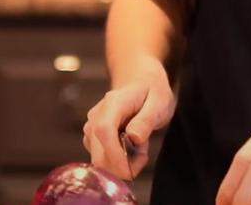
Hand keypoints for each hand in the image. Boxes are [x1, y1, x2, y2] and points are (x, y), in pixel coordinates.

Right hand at [82, 60, 174, 180]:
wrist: (138, 80)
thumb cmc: (151, 91)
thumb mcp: (159, 101)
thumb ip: (146, 120)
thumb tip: (133, 138)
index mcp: (112, 104)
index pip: (104, 132)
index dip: (114, 155)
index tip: (130, 170)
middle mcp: (96, 116)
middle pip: (97, 152)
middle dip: (122, 166)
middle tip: (144, 156)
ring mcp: (92, 127)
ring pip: (99, 159)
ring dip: (122, 164)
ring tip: (140, 148)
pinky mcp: (92, 137)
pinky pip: (101, 157)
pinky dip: (118, 161)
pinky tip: (131, 148)